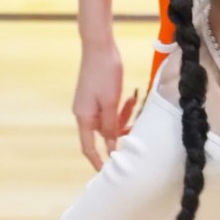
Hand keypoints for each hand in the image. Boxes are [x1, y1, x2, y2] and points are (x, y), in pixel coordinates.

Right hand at [72, 39, 136, 170]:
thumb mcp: (111, 103)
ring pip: (110, 122)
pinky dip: (121, 109)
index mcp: (84, 117)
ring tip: (131, 103)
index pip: (89, 147)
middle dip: (119, 133)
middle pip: (103, 134)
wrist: (99, 46)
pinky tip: (129, 98)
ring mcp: (90, 105)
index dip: (98, 161)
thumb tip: (112, 147)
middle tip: (135, 128)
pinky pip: (110, 111)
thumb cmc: (104, 72)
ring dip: (123, 118)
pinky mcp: (97, 96)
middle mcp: (84, 113)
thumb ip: (111, 126)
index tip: (109, 174)